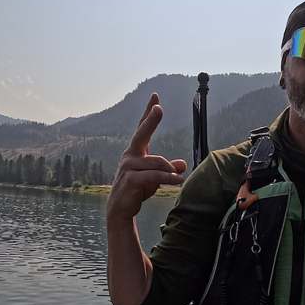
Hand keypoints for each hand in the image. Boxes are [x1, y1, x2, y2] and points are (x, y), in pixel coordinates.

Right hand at [107, 93, 186, 220]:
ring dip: (170, 171)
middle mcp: (130, 155)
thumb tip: (183, 165)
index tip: (155, 95)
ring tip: (179, 179)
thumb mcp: (156, 177)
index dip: (148, 112)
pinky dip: (168, 178)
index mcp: (136, 151)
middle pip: (141, 133)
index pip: (142, 128)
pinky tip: (178, 181)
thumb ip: (169, 169)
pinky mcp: (130, 179)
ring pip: (156, 162)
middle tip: (159, 108)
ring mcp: (128, 166)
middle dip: (150, 120)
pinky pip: (154, 175)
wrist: (121, 209)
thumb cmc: (138, 189)